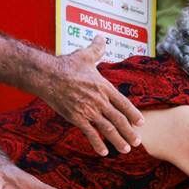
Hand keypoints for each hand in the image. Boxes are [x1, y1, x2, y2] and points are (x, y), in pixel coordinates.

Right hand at [42, 36, 144, 155]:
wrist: (47, 75)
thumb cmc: (67, 65)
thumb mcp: (85, 55)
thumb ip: (96, 48)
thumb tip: (101, 36)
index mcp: (104, 87)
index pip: (124, 103)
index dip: (133, 113)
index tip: (141, 122)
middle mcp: (99, 100)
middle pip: (119, 119)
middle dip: (130, 132)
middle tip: (137, 142)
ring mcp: (88, 110)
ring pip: (108, 129)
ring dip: (118, 140)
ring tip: (126, 149)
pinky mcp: (76, 118)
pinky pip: (90, 134)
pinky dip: (97, 144)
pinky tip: (103, 152)